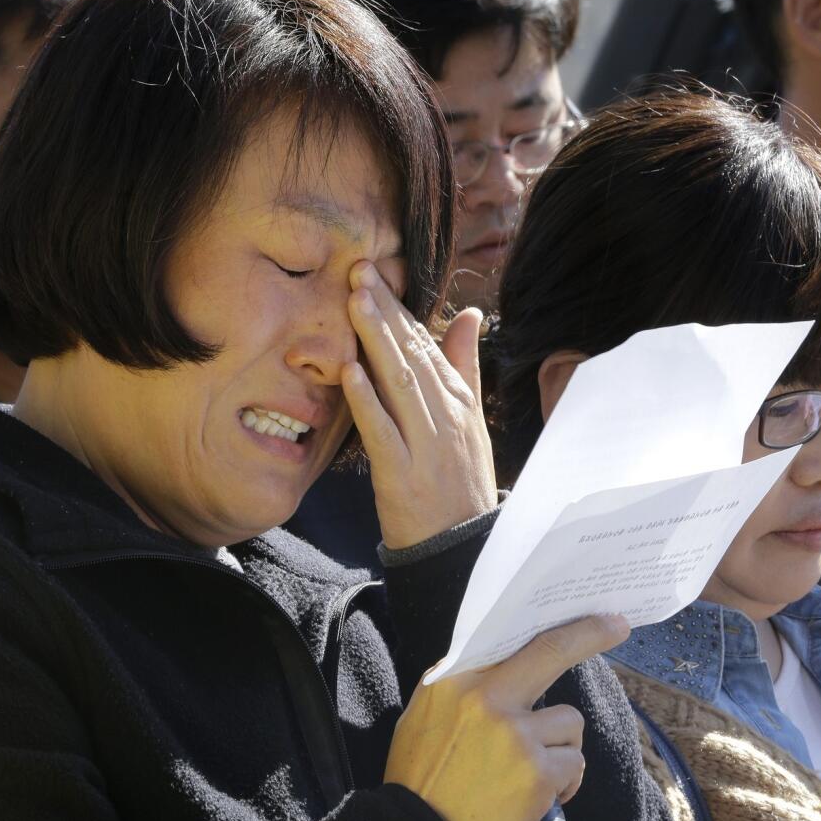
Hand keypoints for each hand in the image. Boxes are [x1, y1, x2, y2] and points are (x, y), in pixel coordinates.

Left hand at [342, 261, 496, 549]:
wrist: (462, 549)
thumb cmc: (461, 482)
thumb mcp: (470, 420)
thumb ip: (466, 365)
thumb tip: (470, 313)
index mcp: (459, 401)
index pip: (428, 344)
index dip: (400, 307)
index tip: (375, 273)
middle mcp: (446, 417)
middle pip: (412, 355)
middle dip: (385, 311)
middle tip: (358, 271)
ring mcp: (426, 445)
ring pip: (399, 384)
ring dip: (376, 340)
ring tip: (354, 302)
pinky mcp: (404, 476)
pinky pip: (383, 432)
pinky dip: (367, 400)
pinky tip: (349, 371)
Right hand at [384, 614, 630, 820]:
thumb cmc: (421, 782)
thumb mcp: (423, 719)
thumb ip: (461, 690)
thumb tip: (502, 668)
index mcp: (452, 680)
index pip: (509, 638)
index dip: (548, 626)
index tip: (580, 615)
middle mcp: (484, 697)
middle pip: (550, 650)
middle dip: (589, 633)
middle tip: (617, 625)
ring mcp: (514, 733)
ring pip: (569, 722)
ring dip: (560, 748)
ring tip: (532, 774)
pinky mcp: (537, 770)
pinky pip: (573, 764)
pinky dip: (563, 783)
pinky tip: (539, 799)